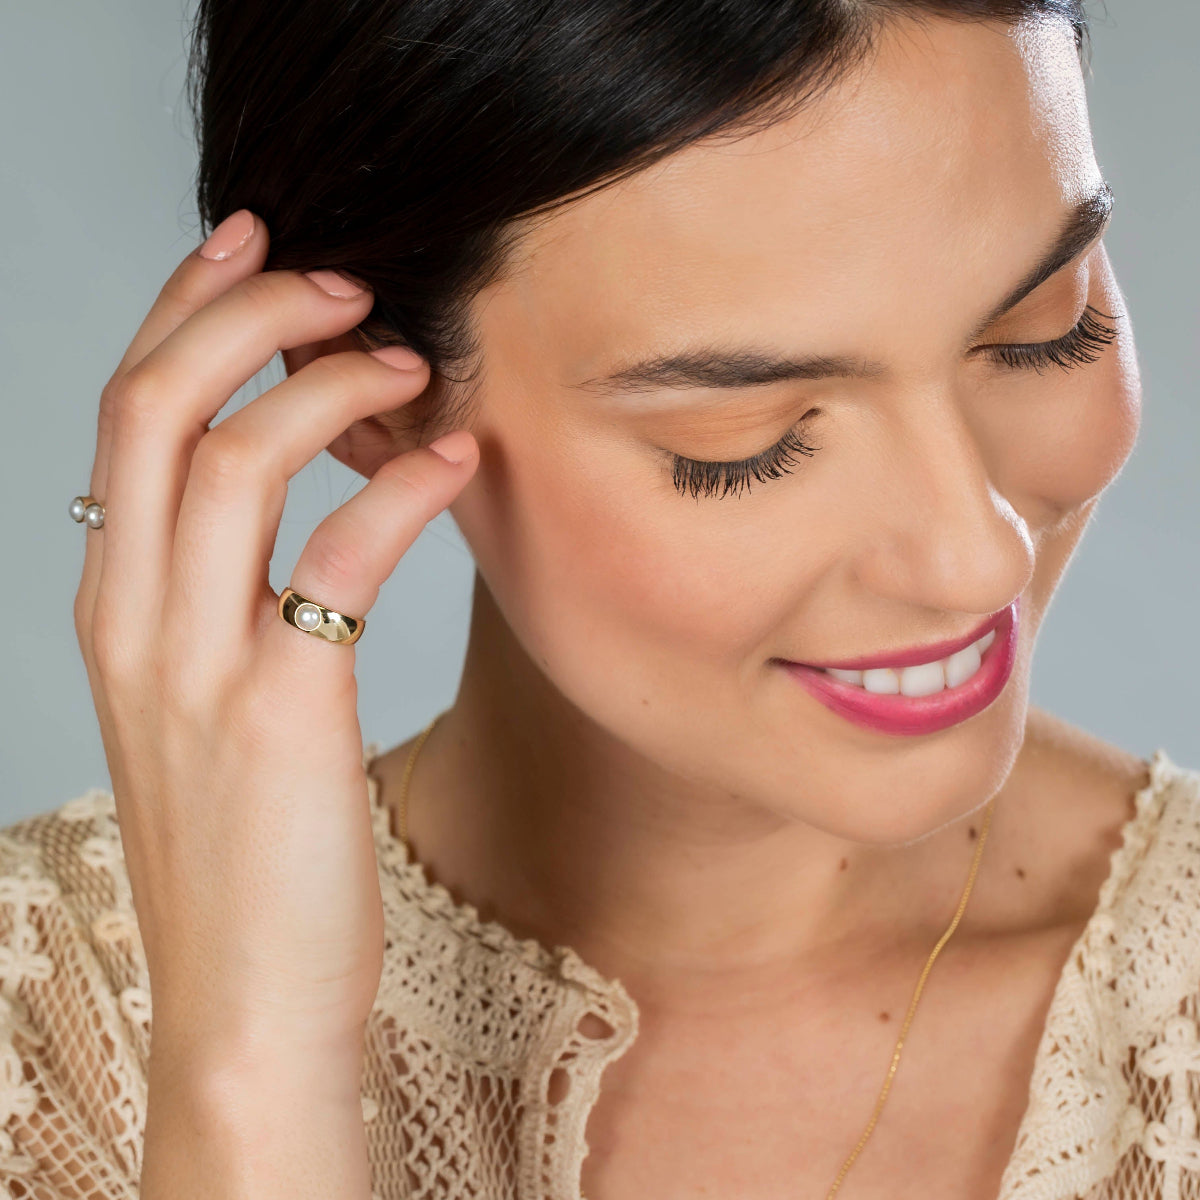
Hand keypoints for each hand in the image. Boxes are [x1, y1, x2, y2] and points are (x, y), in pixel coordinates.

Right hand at [72, 210, 477, 1069]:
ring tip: (404, 359)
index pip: (126, 418)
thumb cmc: (249, 852)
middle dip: (246, 316)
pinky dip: (401, 488)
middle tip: (337, 277)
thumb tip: (294, 506)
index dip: (182, 313)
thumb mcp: (208, 705)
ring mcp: (197, 665)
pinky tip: (457, 460)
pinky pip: (337, 559)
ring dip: (326, 384)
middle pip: (158, 409)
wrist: (246, 1002)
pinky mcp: (281, 714)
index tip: (248, 246)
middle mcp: (133, 621)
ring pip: (235, 462)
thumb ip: (226, 600)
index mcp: (114, 609)